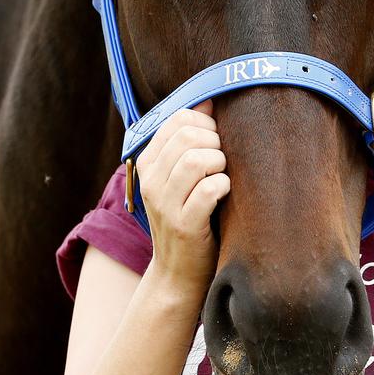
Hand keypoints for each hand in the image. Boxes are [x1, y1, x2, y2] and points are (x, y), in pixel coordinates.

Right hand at [136, 103, 229, 293]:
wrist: (178, 272)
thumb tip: (210, 101)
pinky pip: (211, 189)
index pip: (178, 119)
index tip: (215, 141)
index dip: (206, 124)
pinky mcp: (184, 225)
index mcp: (148, 162)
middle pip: (189, 136)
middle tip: (223, 162)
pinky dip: (225, 186)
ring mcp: (164, 204)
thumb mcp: (182, 176)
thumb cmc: (190, 214)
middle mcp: (151, 180)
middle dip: (216, 142)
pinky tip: (225, 194)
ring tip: (223, 177)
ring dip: (222, 164)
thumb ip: (191, 140)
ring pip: (199, 160)